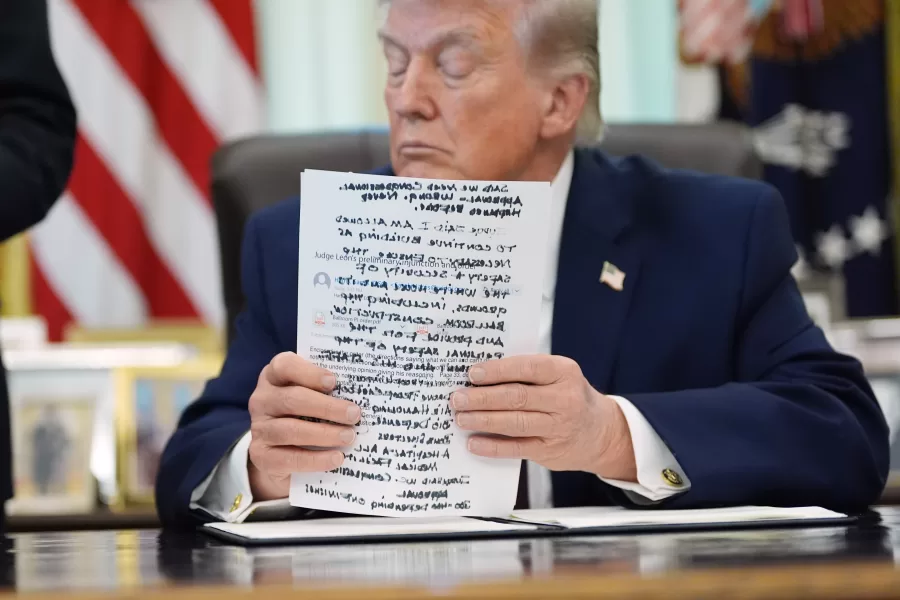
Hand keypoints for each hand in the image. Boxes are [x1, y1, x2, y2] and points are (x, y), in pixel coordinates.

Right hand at [247, 352, 360, 499]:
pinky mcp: (261, 456)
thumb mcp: (313, 398)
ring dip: (324, 434)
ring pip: (291, 430)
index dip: (309, 373)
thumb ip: (327, 392)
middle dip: (327, 407)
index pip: (284, 366)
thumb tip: (360, 394)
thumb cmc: (304, 415)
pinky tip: (336, 458)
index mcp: (274, 377)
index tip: (333, 382)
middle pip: (292, 399)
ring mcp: (259, 428)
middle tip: (354, 414)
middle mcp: (262, 400)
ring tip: (349, 437)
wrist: (281, 455)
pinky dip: (316, 459)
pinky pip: (289, 458)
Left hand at [451, 355, 635, 480]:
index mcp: (563, 371)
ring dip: (483, 420)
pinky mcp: (549, 450)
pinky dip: (492, 446)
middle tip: (458, 398)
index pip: (526, 367)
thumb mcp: (557, 376)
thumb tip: (480, 375)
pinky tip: (474, 442)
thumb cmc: (568, 396)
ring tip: (461, 417)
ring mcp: (558, 427)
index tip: (472, 373)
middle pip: (516, 397)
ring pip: (514, 422)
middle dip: (482, 397)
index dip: (497, 370)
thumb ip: (526, 373)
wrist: (601, 432)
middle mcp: (564, 399)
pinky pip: (516, 448)